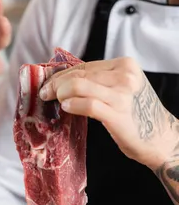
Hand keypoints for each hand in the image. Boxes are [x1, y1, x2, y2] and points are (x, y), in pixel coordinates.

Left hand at [39, 57, 177, 169]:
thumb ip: (100, 81)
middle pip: (79, 74)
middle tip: (44, 93)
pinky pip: (87, 105)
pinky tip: (65, 108)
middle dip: (56, 83)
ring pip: (79, 85)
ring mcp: (122, 94)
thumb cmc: (138, 115)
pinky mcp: (117, 113)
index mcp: (125, 65)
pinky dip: (72, 105)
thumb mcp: (123, 88)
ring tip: (54, 101)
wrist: (161, 138)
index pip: (85, 66)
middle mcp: (125, 76)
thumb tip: (65, 80)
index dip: (62, 74)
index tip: (48, 83)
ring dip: (60, 93)